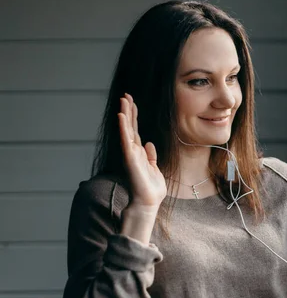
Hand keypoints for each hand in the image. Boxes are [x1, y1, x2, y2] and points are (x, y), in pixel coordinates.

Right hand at [118, 93, 166, 210]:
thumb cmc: (151, 188)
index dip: (133, 116)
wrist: (148, 202)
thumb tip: (149, 144)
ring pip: (126, 130)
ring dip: (125, 114)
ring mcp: (130, 154)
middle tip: (126, 95)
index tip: (132, 101)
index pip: (135, 130)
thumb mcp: (154, 168)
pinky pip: (126, 140)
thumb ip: (150, 156)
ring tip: (123, 100)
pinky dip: (124, 128)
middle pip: (130, 127)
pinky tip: (122, 116)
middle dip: (128, 111)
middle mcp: (133, 151)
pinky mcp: (130, 158)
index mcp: (139, 152)